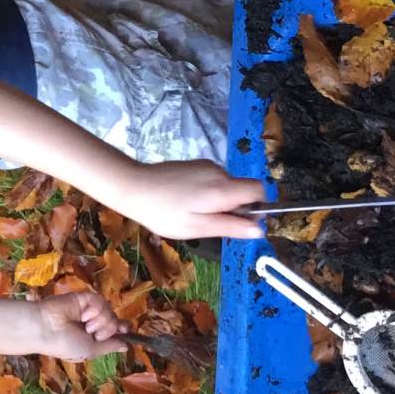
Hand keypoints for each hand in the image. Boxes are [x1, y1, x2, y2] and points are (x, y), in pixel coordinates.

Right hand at [33, 290, 129, 360]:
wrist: (47, 329)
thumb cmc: (66, 345)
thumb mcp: (91, 351)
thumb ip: (110, 346)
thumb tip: (126, 347)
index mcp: (92, 336)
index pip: (113, 329)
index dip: (121, 328)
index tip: (124, 330)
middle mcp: (91, 321)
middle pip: (114, 320)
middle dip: (109, 328)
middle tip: (94, 333)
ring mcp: (88, 308)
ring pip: (109, 312)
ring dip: (100, 321)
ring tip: (85, 325)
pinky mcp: (84, 297)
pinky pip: (100, 302)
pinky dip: (94, 311)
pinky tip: (82, 315)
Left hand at [108, 160, 264, 240]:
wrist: (134, 186)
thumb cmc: (164, 213)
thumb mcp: (198, 227)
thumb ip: (230, 226)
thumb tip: (260, 229)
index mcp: (222, 189)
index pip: (259, 190)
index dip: (259, 206)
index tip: (244, 221)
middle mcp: (219, 172)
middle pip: (242, 189)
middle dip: (235, 207)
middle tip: (211, 223)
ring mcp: (206, 166)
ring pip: (227, 186)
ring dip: (220, 201)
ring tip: (194, 213)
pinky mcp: (196, 164)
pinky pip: (214, 180)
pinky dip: (209, 193)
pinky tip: (187, 202)